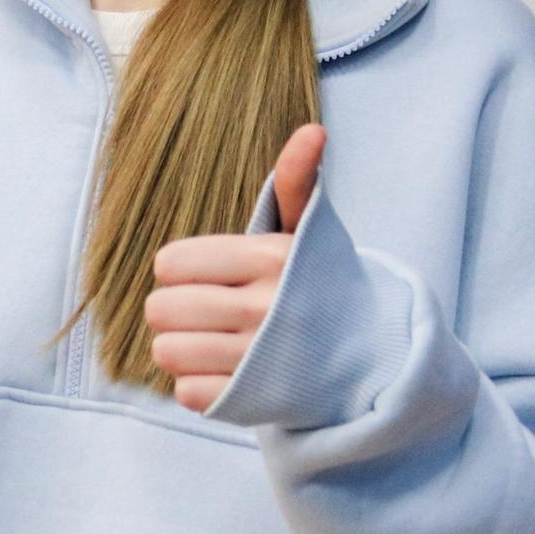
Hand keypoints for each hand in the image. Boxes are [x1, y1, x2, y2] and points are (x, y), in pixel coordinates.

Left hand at [145, 123, 323, 413]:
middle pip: (160, 308)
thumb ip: (296, 183)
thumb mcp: (309, 235)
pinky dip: (198, 385)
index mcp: (269, 260)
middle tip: (203, 309)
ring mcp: (257, 360)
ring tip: (209, 340)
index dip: (179, 269)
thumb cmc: (321, 286)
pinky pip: (186, 392)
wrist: (374, 360)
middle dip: (173, 309)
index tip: (205, 274)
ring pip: (166, 351)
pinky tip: (225, 372)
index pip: (171, 263)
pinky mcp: (252, 402)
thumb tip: (312, 131)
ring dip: (180, 347)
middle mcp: (264, 309)